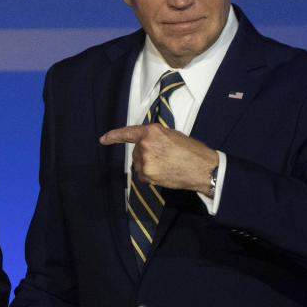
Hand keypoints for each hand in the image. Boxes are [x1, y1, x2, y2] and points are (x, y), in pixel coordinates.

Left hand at [100, 124, 217, 194]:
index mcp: (152, 131)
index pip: (127, 133)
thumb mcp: (172, 135)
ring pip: (139, 163)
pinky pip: (142, 174)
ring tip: (167, 164)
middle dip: (147, 153)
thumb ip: (154, 137)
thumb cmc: (191, 151)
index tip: (103, 139)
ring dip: (148, 164)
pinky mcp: (146, 174)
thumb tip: (144, 142)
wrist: (203, 168)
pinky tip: (164, 172)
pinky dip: (150, 175)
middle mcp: (145, 145)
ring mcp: (145, 160)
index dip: (113, 136)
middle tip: (166, 156)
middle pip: (136, 151)